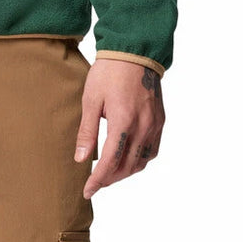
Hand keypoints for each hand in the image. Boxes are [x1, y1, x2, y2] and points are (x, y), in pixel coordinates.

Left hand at [74, 58, 164, 196]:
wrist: (134, 50)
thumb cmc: (109, 71)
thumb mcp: (91, 99)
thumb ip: (87, 131)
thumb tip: (81, 159)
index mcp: (123, 121)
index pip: (111, 162)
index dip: (98, 180)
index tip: (87, 191)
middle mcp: (143, 127)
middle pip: (128, 166)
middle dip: (110, 179)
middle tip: (95, 183)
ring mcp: (155, 124)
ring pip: (142, 161)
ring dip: (126, 172)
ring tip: (110, 173)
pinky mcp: (160, 120)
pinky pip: (153, 149)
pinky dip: (140, 160)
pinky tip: (129, 158)